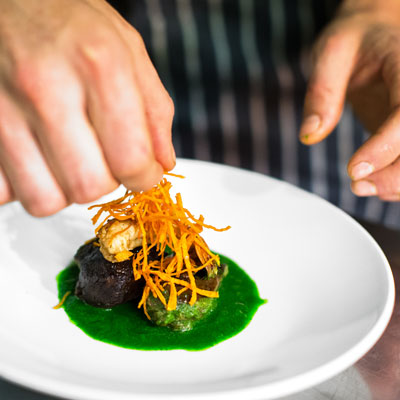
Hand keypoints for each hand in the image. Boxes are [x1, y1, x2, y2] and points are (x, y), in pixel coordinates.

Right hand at [0, 0, 174, 215]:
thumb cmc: (69, 21)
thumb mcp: (128, 50)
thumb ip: (155, 111)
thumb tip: (162, 162)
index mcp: (99, 65)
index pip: (130, 159)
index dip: (145, 178)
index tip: (144, 174)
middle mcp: (46, 88)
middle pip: (88, 187)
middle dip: (106, 183)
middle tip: (105, 162)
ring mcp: (3, 109)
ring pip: (44, 200)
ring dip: (66, 189)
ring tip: (70, 159)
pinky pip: (5, 191)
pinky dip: (26, 184)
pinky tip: (37, 156)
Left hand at [299, 0, 399, 201]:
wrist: (373, 37)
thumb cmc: (354, 41)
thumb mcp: (331, 53)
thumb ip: (322, 93)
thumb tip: (310, 135)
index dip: (386, 146)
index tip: (353, 170)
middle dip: (397, 174)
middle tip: (358, 186)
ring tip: (363, 187)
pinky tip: (376, 184)